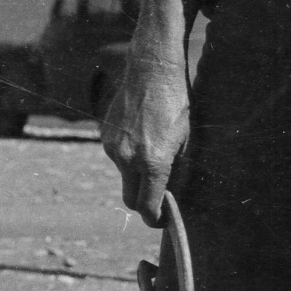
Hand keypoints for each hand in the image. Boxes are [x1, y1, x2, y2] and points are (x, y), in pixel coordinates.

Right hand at [102, 0, 191, 223]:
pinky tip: (141, 137)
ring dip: (136, 175)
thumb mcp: (185, 140)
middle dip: (143, 204)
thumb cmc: (176, 103)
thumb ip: (174, 171)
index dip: (156, 220)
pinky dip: (128, 156)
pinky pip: (117, 157)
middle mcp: (128, 159)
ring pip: (124, 176)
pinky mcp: (105, 136)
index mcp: (152, 162)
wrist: (152, 69)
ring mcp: (113, 147)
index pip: (148, 207)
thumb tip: (168, 193)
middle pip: (130, 199)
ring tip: (153, 151)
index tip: (162, 221)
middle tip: (158, 200)